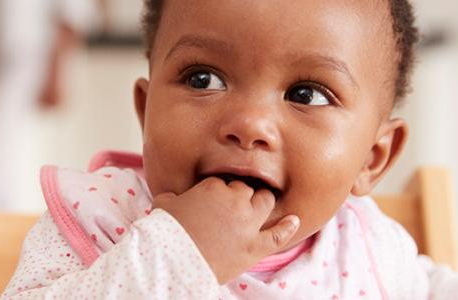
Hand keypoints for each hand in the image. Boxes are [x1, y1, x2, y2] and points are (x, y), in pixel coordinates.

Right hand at [153, 177, 299, 283]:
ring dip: (261, 203)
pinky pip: (278, 235)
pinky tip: (294, 221)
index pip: (222, 182)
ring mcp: (248, 223)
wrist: (171, 261)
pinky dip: (288, 227)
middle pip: (246, 189)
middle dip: (240, 195)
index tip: (212, 202)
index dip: (218, 192)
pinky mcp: (254, 247)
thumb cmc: (165, 231)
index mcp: (213, 187)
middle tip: (232, 207)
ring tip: (256, 208)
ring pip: (265, 202)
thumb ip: (172, 195)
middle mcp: (235, 200)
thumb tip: (172, 196)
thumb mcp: (164, 204)